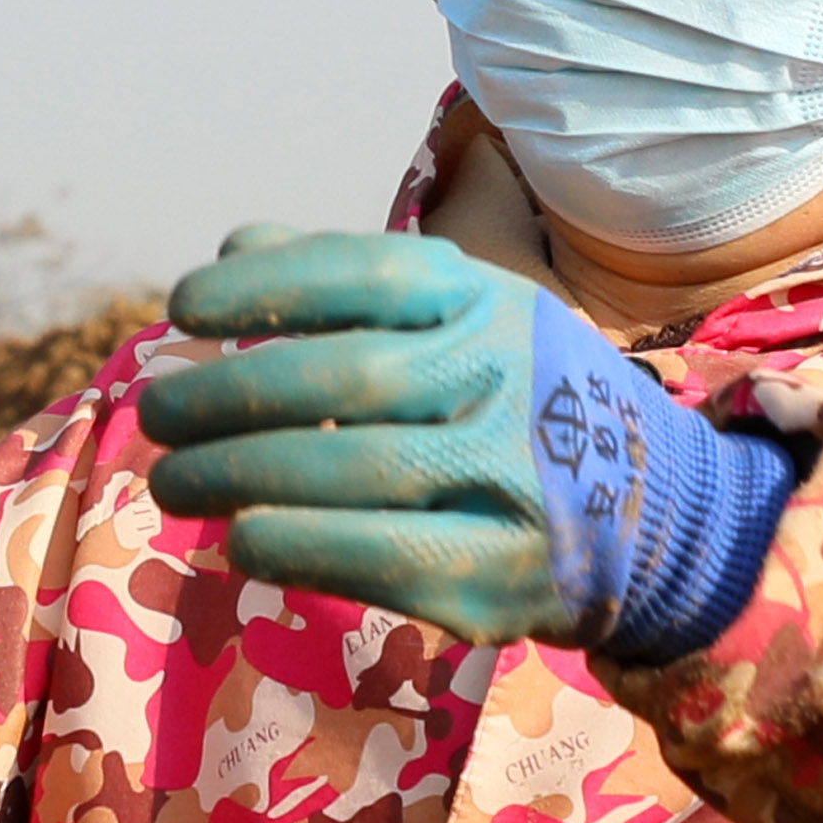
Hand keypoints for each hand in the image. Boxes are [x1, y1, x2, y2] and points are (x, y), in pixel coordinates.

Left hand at [136, 228, 793, 655]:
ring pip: (348, 470)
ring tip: (172, 481)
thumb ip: (350, 282)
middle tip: (157, 415)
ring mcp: (510, 477)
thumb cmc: (523, 402)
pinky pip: (374, 557)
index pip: (363, 273)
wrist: (665, 516)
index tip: (183, 307)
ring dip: (235, 476)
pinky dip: (292, 546)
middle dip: (226, 396)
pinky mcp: (501, 574)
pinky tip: (239, 538)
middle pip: (341, 378)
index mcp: (488, 301)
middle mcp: (505, 378)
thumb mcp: (466, 317)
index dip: (262, 286)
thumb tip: (235, 248)